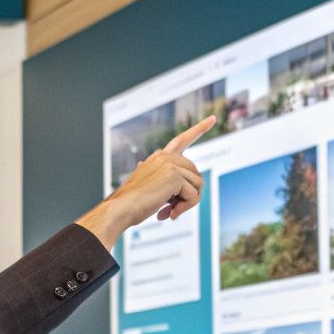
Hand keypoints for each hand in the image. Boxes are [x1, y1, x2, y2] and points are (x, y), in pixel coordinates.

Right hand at [79, 116, 213, 248]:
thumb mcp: (150, 188)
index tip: (213, 118)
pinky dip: (185, 208)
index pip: (182, 140)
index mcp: (159, 157)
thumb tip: (183, 186)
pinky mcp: (175, 176)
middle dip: (189, 194)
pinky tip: (169, 215)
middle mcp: (166, 156)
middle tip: (173, 209)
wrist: (120, 209)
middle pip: (195, 174)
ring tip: (170, 212)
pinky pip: (194, 196)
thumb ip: (165, 183)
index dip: (199, 129)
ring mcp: (171, 164)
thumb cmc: (132, 203)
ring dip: (188, 204)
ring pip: (197, 185)